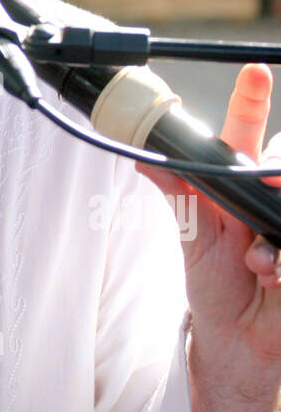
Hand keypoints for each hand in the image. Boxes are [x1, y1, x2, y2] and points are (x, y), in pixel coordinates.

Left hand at [138, 63, 280, 369]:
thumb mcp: (193, 235)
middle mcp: (269, 198)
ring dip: (268, 244)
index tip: (253, 73)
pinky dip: (279, 267)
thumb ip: (178, 194)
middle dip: (270, 178)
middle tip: (267, 187)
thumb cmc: (215, 282)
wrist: (235, 337)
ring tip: (253, 264)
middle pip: (275, 166)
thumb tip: (143, 159)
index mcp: (239, 184)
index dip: (250, 101)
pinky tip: (269, 279)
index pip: (246, 133)